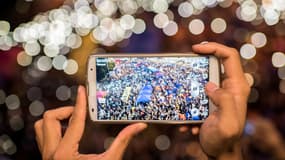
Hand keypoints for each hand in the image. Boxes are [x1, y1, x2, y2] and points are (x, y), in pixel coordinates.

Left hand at [34, 86, 146, 159]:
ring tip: (73, 121)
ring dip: (56, 119)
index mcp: (66, 153)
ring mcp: (46, 156)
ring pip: (41, 126)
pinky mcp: (46, 157)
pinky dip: (54, 128)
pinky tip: (68, 132)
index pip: (74, 120)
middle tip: (81, 113)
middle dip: (66, 111)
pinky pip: (43, 135)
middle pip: (50, 118)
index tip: (82, 90)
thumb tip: (139, 126)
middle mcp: (51, 153)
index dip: (80, 102)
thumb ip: (123, 142)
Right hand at [192, 42, 249, 156]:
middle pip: (217, 61)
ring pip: (205, 75)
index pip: (230, 56)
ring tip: (182, 96)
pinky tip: (185, 116)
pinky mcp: (211, 99)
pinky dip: (189, 97)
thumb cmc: (223, 139)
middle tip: (185, 63)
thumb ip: (224, 101)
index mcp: (237, 87)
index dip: (213, 47)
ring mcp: (220, 92)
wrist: (218, 151)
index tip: (195, 48)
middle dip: (199, 61)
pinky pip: (198, 89)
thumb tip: (210, 85)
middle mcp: (230, 87)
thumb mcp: (227, 123)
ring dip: (191, 83)